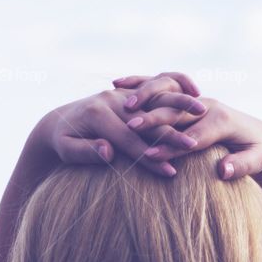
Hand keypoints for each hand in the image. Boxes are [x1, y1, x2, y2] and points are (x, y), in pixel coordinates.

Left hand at [43, 76, 204, 177]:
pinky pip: (155, 89)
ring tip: (203, 114)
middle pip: (147, 118)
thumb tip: (108, 151)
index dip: (150, 158)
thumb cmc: (62, 142)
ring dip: (180, 105)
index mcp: (98, 113)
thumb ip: (86, 152)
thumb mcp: (67, 150)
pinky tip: (194, 95)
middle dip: (171, 133)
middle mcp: (112, 99)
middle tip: (194, 146)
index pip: (129, 140)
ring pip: (155, 98)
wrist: (59, 121)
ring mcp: (121, 93)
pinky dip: (175, 90)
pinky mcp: (128, 93)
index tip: (170, 173)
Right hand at [116, 93, 261, 181]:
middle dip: (153, 120)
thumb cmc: (256, 151)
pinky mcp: (186, 98)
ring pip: (165, 94)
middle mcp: (207, 105)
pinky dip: (139, 83)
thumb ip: (241, 166)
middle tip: (130, 128)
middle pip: (175, 112)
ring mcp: (195, 98)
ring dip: (144, 99)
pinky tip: (119, 84)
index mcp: (221, 121)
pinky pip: (160, 84)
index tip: (151, 155)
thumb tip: (224, 170)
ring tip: (124, 108)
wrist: (257, 133)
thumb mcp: (255, 160)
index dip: (172, 146)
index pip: (192, 136)